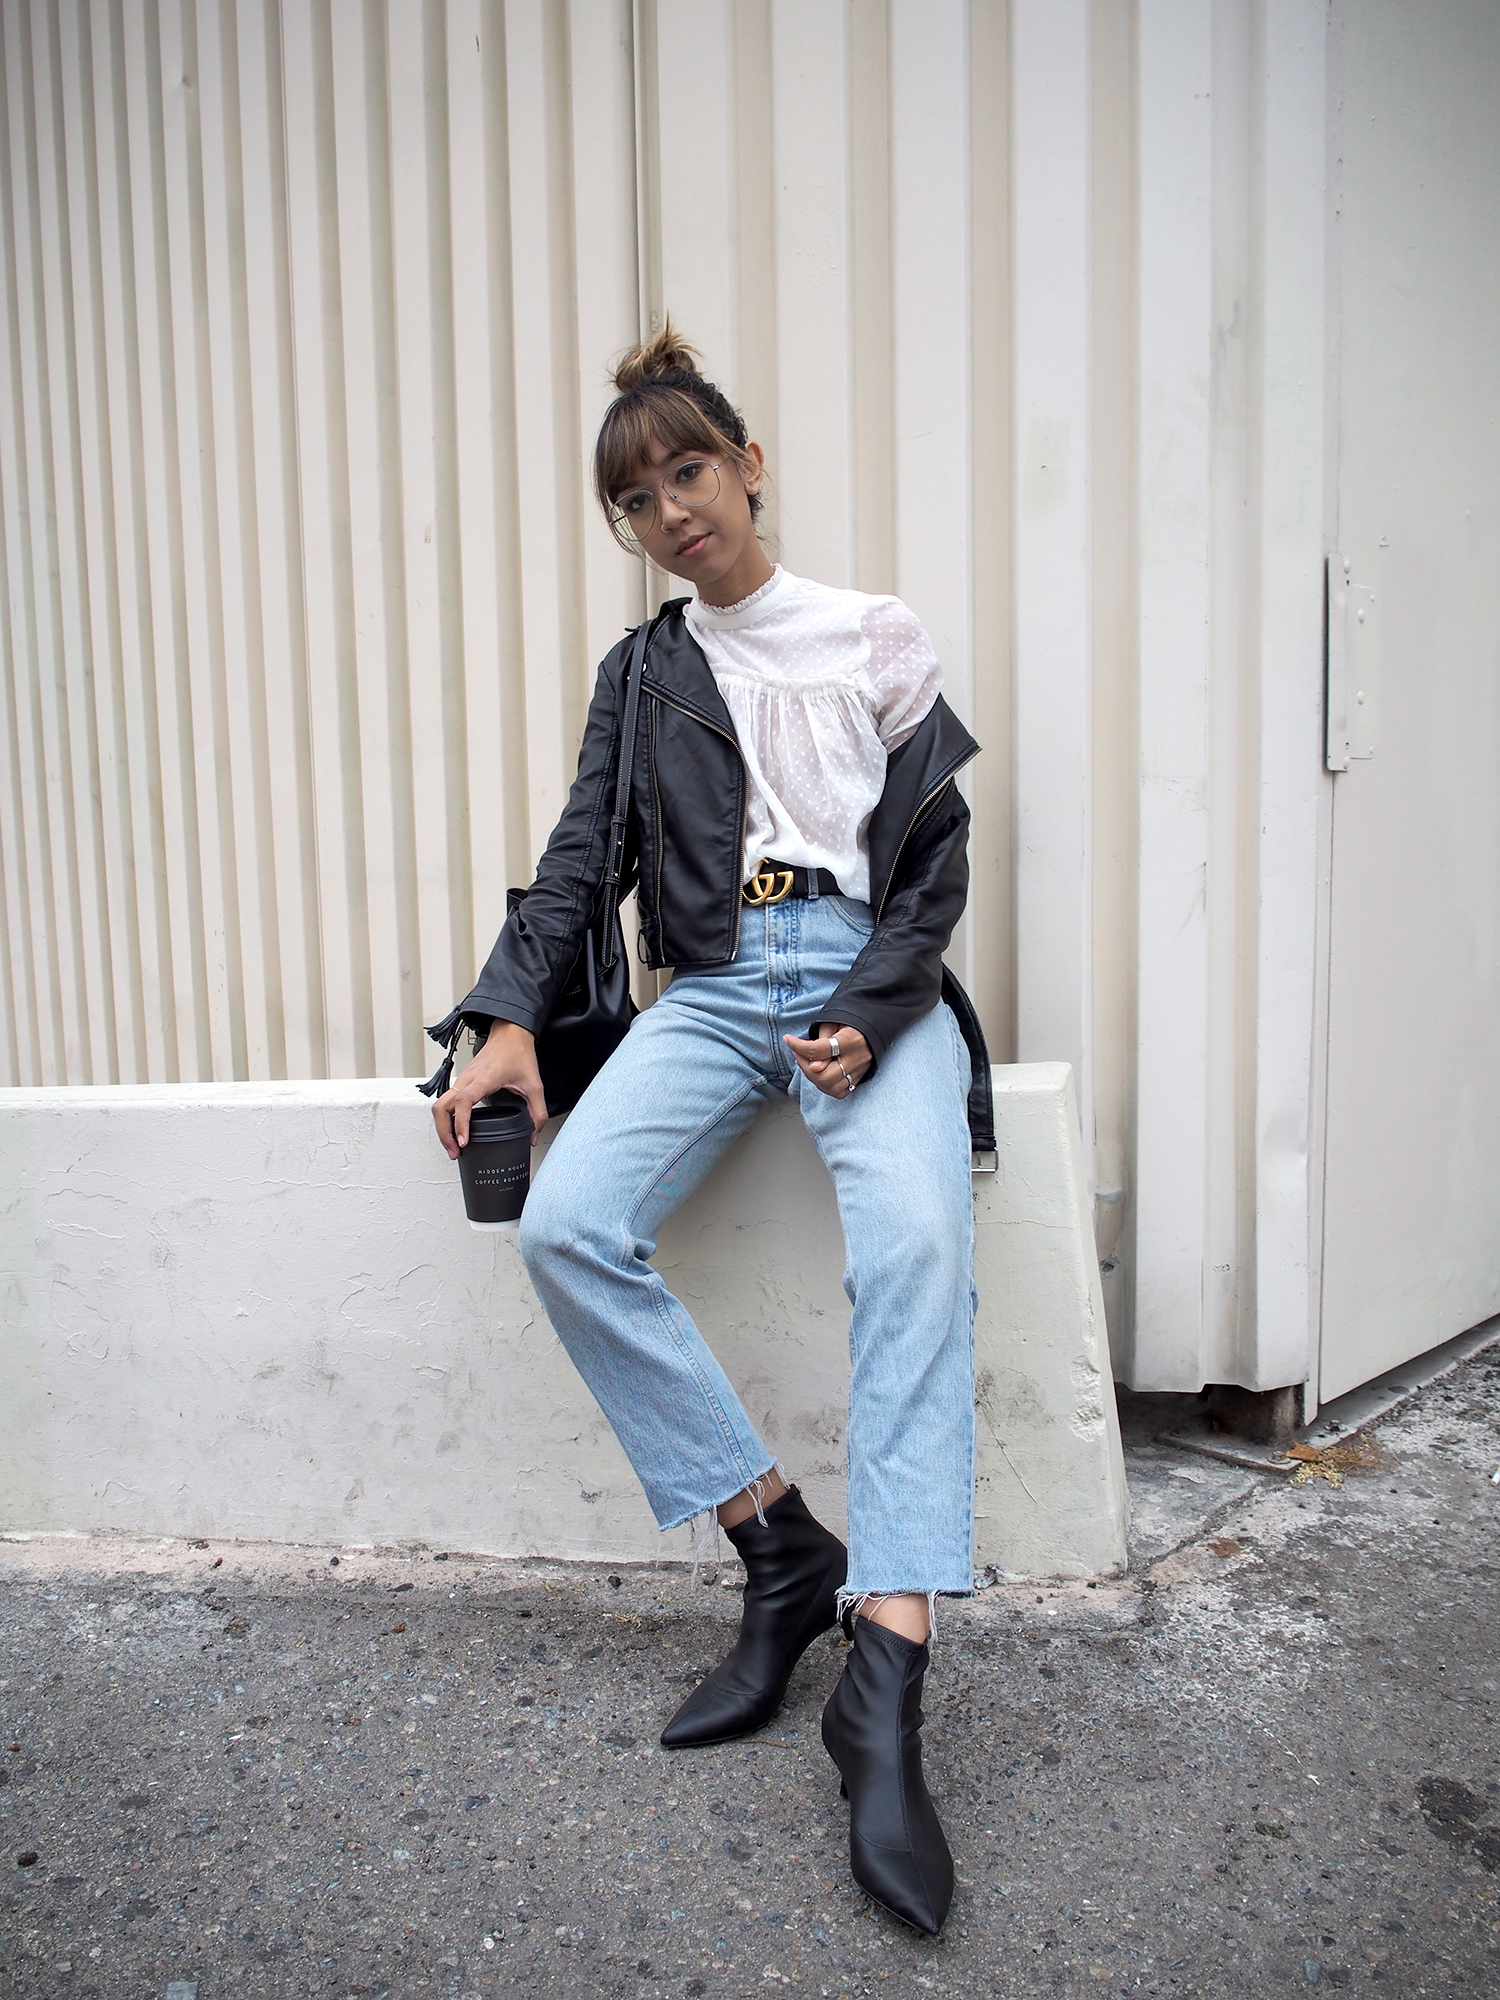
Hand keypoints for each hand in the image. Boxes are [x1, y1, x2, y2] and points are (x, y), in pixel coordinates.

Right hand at [432, 1019, 547, 1158]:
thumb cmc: (517, 1052)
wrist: (510, 1032)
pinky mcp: (461, 1081)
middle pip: (441, 1108)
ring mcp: (461, 1079)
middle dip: (444, 1133)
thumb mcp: (534, 1085)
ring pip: (439, 1105)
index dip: (460, 1124)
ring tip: (453, 1146)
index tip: (464, 1142)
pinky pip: (445, 1101)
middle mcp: (467, 1079)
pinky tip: (455, 1130)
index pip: (463, 1103)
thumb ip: (538, 1113)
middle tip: (455, 1152)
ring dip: (442, 1127)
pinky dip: (446, 1118)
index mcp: (483, 1079)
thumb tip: (533, 1135)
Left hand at [783, 1024, 870, 1099]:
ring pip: (831, 1087)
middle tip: (799, 1054)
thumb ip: (822, 1039)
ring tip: (808, 1063)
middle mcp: (857, 1059)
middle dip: (805, 1067)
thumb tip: (813, 1065)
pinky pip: (840, 1091)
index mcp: (850, 1040)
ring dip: (813, 1078)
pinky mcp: (861, 1077)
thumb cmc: (853, 1018)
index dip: (799, 1047)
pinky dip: (826, 1086)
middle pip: (825, 1077)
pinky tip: (819, 1073)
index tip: (788, 1040)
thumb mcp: (835, 1019)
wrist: (877, 1022)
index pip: (819, 1050)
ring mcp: (860, 1070)